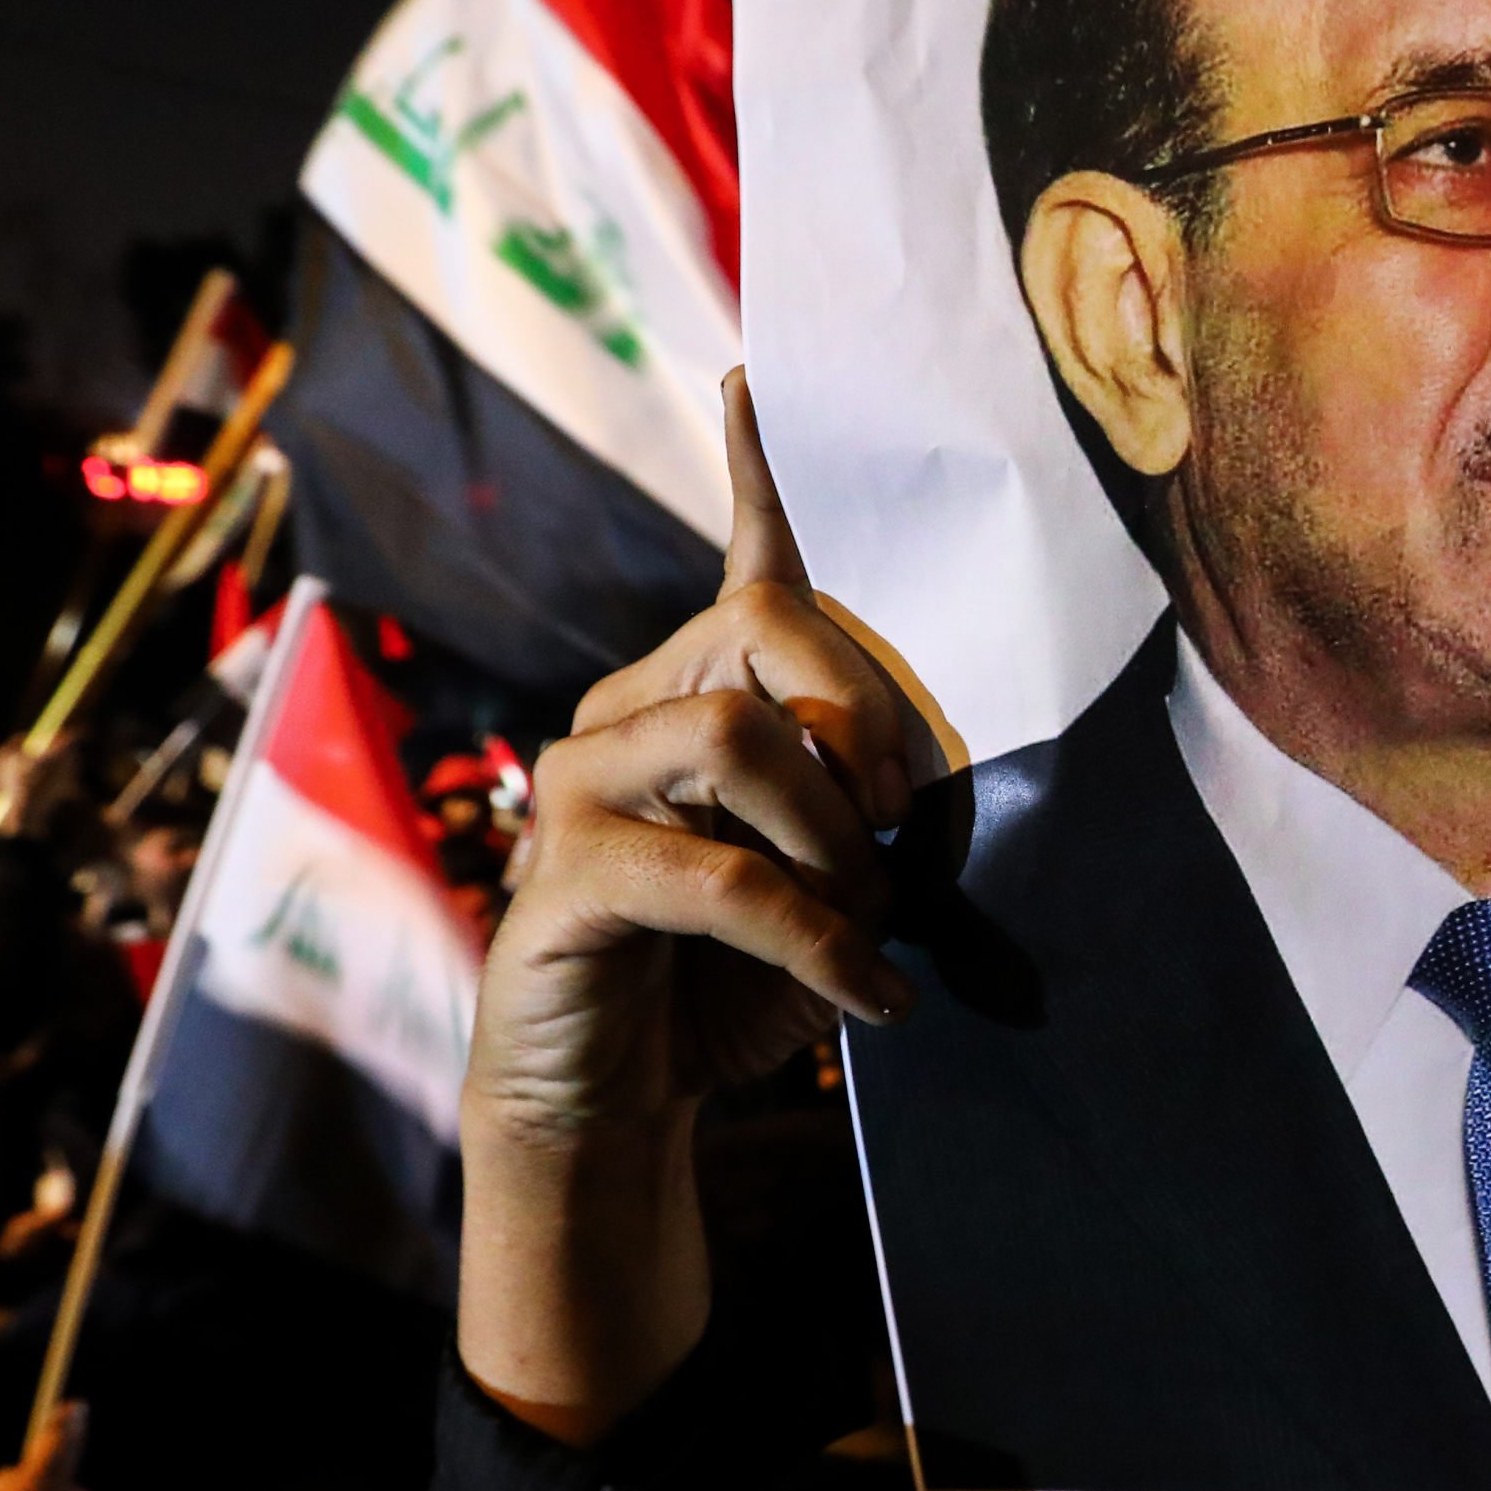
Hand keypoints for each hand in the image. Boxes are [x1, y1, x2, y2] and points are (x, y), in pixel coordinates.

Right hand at [458, 370, 926, 1437]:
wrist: (623, 1114)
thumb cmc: (736, 988)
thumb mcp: (837, 890)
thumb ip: (871, 815)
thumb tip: (929, 778)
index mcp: (693, 694)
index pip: (745, 571)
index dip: (759, 477)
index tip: (759, 377)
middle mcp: (624, 715)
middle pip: (764, 637)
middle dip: (866, 718)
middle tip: (911, 826)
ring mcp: (578, 786)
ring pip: (734, 735)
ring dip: (833, 836)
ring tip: (871, 923)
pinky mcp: (561, 876)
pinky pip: (715, 874)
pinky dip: (814, 936)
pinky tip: (872, 996)